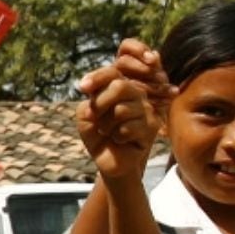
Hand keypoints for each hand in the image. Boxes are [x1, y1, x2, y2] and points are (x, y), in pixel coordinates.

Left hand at [76, 41, 168, 181]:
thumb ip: (90, 100)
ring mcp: (146, 110)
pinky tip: (120, 140)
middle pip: (120, 86)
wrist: (107, 160)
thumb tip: (98, 95)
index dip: (97, 77)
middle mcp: (136, 95)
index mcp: (120, 88)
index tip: (82, 87)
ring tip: (109, 132)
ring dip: (107, 125)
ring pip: (121, 110)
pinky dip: (117, 136)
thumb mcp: (86, 115)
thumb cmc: (97, 135)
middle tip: (94, 117)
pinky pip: (128, 127)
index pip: (112, 73)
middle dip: (100, 103)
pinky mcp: (152, 127)